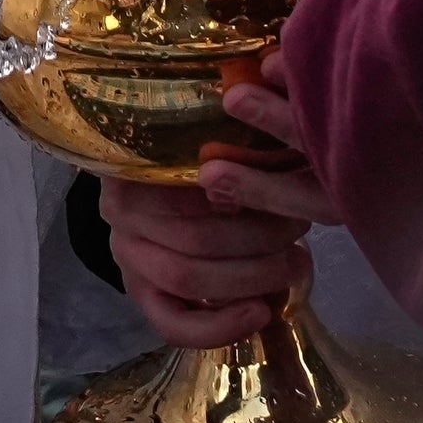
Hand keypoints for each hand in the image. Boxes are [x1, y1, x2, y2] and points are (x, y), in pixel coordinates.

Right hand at [99, 79, 342, 348]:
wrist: (159, 185)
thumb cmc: (206, 149)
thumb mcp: (215, 128)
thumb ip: (239, 128)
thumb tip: (280, 96)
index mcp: (137, 161)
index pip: (189, 184)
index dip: (249, 192)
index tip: (290, 192)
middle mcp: (120, 210)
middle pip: (195, 235)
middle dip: (261, 238)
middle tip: (302, 233)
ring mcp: (127, 256)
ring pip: (188, 278)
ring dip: (252, 276)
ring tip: (297, 265)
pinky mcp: (141, 294)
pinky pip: (172, 323)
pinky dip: (219, 327)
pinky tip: (261, 313)